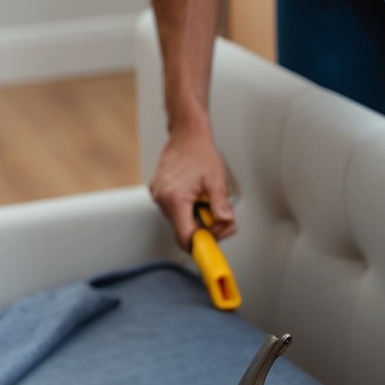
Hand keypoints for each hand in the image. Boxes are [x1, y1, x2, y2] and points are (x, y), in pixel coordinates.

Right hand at [149, 123, 235, 248]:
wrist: (186, 134)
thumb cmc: (199, 152)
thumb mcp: (217, 180)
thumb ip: (221, 205)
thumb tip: (226, 222)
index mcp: (174, 198)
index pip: (185, 237)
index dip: (200, 245)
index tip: (211, 250)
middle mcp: (162, 199)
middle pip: (183, 231)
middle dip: (204, 228)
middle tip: (218, 214)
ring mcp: (158, 196)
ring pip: (180, 222)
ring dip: (196, 217)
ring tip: (206, 199)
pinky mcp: (159, 193)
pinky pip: (175, 211)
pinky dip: (188, 209)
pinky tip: (196, 195)